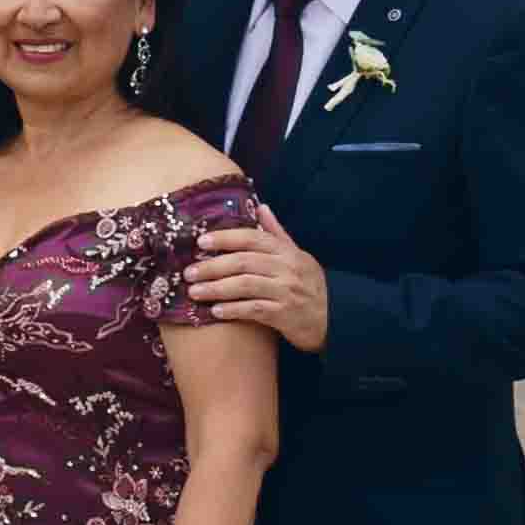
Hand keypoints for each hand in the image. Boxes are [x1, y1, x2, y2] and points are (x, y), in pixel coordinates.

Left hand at [181, 204, 328, 351]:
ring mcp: (287, 291)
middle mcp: (287, 268)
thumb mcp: (298, 255)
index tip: (200, 241)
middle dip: (212, 266)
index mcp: (286, 252)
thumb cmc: (310, 285)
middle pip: (243, 262)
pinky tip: (215, 312)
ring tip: (194, 292)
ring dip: (216, 288)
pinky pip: (254, 310)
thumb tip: (261, 206)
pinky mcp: (285, 315)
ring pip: (245, 285)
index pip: (252, 238)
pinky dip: (233, 310)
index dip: (225, 238)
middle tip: (188, 272)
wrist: (335, 318)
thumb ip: (276, 233)